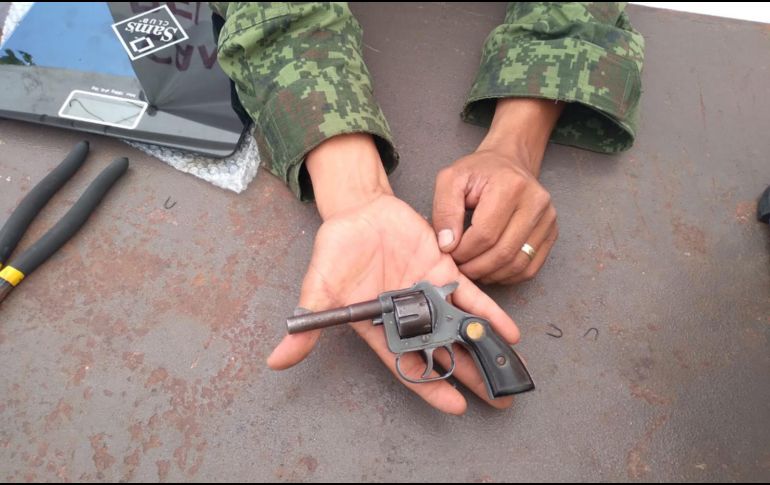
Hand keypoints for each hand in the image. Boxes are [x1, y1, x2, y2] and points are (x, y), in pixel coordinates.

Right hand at [267, 135, 520, 414]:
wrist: (358, 212)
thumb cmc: (336, 252)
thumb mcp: (319, 289)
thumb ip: (308, 325)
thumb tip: (276, 361)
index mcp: (381, 328)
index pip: (408, 365)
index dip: (431, 387)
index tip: (455, 407)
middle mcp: (409, 318)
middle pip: (443, 354)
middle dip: (469, 377)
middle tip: (499, 401)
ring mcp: (429, 296)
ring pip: (461, 329)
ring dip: (485, 349)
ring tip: (510, 372)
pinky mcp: (443, 272)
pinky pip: (470, 296)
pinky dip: (489, 313)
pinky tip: (509, 331)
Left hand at [432, 98, 563, 283]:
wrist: (509, 163)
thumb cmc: (479, 172)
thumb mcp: (451, 180)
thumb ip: (444, 210)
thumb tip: (448, 244)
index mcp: (511, 185)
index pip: (485, 234)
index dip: (463, 251)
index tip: (449, 252)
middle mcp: (536, 202)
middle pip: (503, 252)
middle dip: (475, 267)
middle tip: (459, 266)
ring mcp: (548, 219)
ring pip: (518, 264)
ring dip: (491, 274)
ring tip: (472, 268)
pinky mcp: (551, 233)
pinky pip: (530, 267)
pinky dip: (508, 276)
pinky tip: (490, 269)